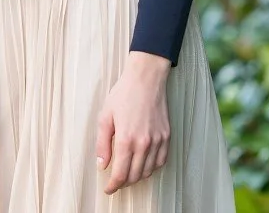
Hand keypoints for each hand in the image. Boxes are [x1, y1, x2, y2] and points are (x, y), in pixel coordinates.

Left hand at [95, 51, 171, 194]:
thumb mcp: (105, 116)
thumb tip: (102, 166)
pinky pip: (161, 161)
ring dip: (137, 176)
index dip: (113, 185)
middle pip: (134, 176)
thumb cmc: (123, 94)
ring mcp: (158, 141)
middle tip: (116, 179)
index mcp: (126, 139)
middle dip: (124, 182)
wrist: (146, 78)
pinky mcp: (166, 136)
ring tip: (129, 171)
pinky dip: (152, 167)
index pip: (120, 174)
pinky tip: (144, 163)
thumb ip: (102, 144)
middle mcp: (144, 143)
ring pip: (148, 171)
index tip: (108, 188)